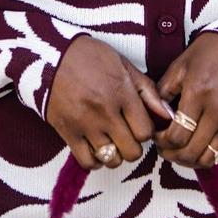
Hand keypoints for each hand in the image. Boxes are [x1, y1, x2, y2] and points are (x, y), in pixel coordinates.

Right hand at [45, 34, 175, 170]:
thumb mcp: (123, 65)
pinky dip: (95, 160)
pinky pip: (87, 162)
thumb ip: (147, 91)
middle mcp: (105, 112)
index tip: (138, 123)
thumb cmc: (89, 57)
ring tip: (111, 140)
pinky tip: (96, 148)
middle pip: (132, 151)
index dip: (145, 131)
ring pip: (112, 160)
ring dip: (115, 154)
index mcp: (121, 93)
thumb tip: (167, 115)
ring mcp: (85, 124)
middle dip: (133, 145)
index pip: (145, 132)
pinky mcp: (67, 132)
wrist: (50, 55)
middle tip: (126, 134)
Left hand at [154, 32, 217, 167]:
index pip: (177, 135)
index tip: (156, 136)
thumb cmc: (208, 54)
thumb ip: (163, 92)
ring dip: (189, 160)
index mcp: (198, 93)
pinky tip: (196, 145)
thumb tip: (153, 117)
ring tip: (179, 151)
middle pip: (191, 151)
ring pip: (208, 157)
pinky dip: (206, 154)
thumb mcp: (180, 66)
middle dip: (172, 154)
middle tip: (164, 148)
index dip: (162, 142)